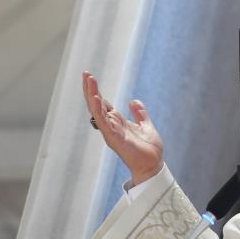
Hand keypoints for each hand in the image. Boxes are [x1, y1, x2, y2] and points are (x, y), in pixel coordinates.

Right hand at [82, 71, 163, 185]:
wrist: (154, 164)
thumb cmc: (149, 149)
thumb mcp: (146, 126)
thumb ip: (140, 114)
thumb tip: (134, 101)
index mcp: (117, 122)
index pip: (103, 103)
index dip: (96, 90)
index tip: (90, 76)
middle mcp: (111, 126)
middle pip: (97, 104)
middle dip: (90, 89)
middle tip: (85, 73)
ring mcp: (111, 132)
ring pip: (97, 111)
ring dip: (92, 95)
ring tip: (89, 80)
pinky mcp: (114, 138)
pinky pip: (103, 122)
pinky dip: (98, 110)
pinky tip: (95, 99)